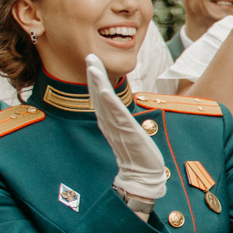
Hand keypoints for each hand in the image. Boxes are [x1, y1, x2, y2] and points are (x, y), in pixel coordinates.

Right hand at [86, 55, 168, 207]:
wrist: (142, 175)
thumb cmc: (137, 154)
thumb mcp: (127, 132)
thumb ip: (120, 120)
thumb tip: (119, 111)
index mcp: (109, 121)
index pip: (100, 97)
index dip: (95, 80)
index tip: (92, 62)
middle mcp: (109, 123)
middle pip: (98, 95)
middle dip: (94, 75)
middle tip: (90, 56)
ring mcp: (117, 127)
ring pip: (104, 102)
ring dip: (98, 84)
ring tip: (93, 67)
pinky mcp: (126, 132)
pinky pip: (116, 115)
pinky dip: (109, 103)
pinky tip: (105, 91)